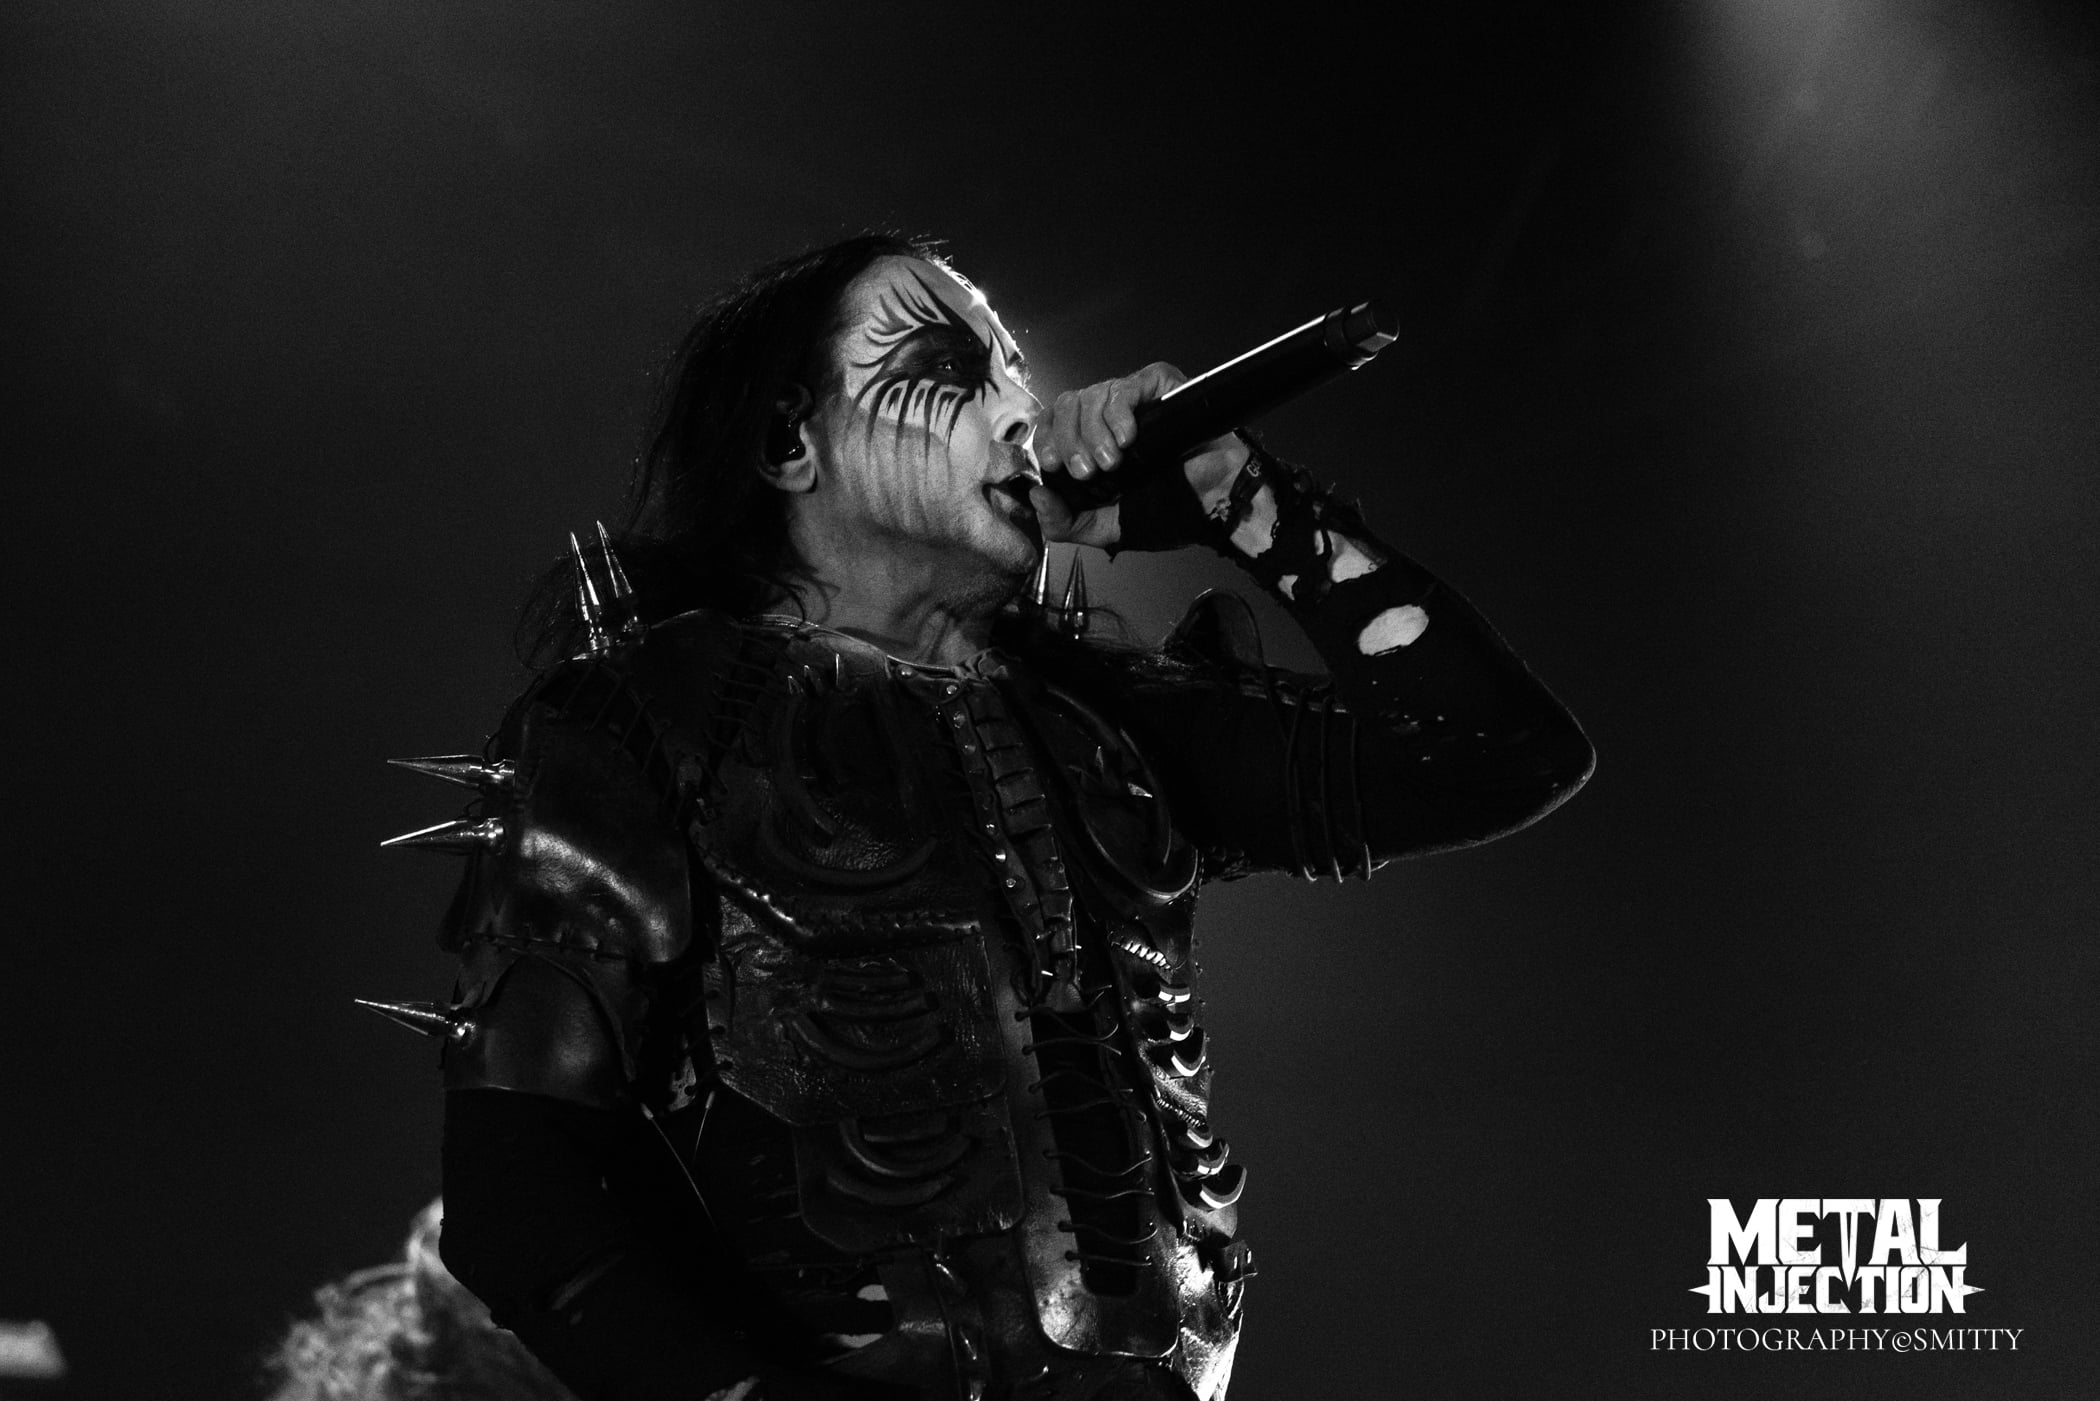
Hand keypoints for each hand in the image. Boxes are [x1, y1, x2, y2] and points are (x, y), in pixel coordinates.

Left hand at [1027, 363, 1247, 548]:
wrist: (1219, 503)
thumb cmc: (1171, 513)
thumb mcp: (1109, 528)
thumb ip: (1067, 523)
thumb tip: (1034, 495)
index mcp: (1091, 447)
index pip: (1052, 425)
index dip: (1045, 439)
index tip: (1052, 465)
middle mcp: (1107, 420)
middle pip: (1066, 405)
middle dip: (1069, 440)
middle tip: (1088, 472)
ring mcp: (1134, 402)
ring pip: (1092, 394)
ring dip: (1094, 432)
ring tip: (1115, 462)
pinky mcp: (1159, 386)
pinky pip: (1125, 386)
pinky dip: (1119, 411)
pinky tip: (1129, 437)